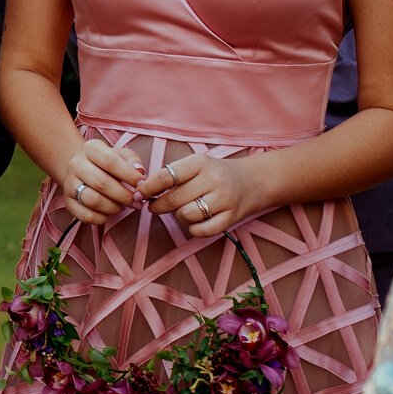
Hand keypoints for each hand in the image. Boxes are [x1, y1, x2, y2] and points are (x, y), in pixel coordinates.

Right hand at [59, 139, 147, 225]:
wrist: (83, 170)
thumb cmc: (108, 164)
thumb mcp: (122, 155)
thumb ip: (133, 162)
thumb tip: (139, 173)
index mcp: (90, 149)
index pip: (110, 161)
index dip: (128, 175)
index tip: (141, 184)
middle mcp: (76, 164)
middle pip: (101, 183)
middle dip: (123, 195)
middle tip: (135, 200)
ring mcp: (69, 184)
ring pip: (93, 201)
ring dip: (114, 207)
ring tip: (122, 206)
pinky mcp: (68, 202)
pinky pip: (86, 216)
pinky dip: (102, 218)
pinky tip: (109, 213)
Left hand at [146, 152, 263, 238]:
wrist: (253, 182)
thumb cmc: (215, 174)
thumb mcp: (196, 166)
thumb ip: (171, 175)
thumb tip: (141, 191)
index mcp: (200, 162)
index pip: (167, 176)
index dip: (148, 188)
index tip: (139, 194)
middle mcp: (214, 179)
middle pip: (174, 199)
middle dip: (158, 205)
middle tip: (154, 206)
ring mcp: (224, 199)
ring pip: (186, 215)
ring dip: (179, 216)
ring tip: (182, 210)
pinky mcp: (231, 218)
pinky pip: (201, 231)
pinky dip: (193, 229)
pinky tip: (195, 221)